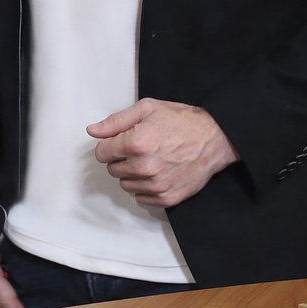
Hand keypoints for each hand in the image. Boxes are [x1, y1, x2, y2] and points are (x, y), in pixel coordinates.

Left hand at [88, 98, 238, 207]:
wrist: (214, 138)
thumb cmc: (181, 121)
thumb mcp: (147, 109)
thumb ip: (116, 122)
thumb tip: (93, 131)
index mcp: (137, 143)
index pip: (102, 153)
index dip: (109, 145)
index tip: (119, 141)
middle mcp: (145, 167)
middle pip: (113, 170)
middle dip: (121, 158)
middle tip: (139, 148)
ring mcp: (156, 185)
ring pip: (126, 185)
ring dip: (132, 174)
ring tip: (150, 159)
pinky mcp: (167, 198)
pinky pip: (141, 197)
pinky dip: (145, 187)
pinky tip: (157, 172)